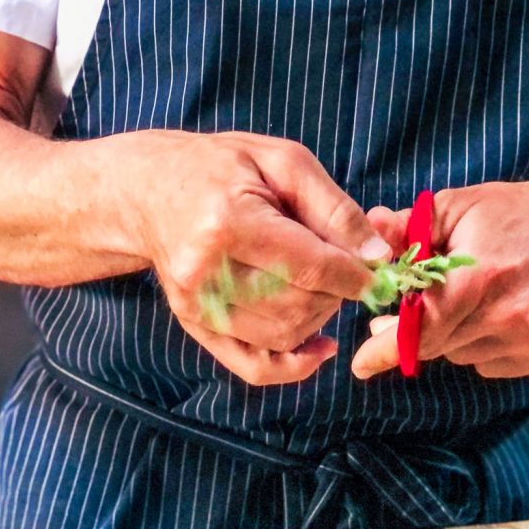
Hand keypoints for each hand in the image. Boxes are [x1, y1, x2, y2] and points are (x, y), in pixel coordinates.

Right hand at [129, 131, 389, 384]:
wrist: (148, 191)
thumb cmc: (219, 167)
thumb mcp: (282, 162)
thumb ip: (334, 209)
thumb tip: (379, 257)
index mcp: (228, 223)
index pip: (309, 267)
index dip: (355, 277)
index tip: (380, 274)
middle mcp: (206, 273)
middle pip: (299, 305)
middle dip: (336, 293)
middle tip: (343, 268)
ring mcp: (197, 306)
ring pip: (284, 336)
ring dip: (319, 318)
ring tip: (319, 285)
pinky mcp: (196, 326)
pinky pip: (254, 366)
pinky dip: (294, 366)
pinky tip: (319, 346)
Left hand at [352, 177, 528, 379]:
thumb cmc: (513, 214)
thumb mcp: (458, 206)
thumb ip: (409, 225)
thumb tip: (369, 227)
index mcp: (481, 275)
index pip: (424, 326)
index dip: (388, 348)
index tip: (361, 365)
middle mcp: (506, 314)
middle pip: (434, 344)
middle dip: (411, 332)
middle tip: (402, 313)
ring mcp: (527, 339)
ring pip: (456, 354)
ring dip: (447, 334)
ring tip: (467, 298)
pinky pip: (484, 363)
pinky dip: (475, 344)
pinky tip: (492, 313)